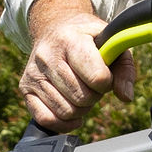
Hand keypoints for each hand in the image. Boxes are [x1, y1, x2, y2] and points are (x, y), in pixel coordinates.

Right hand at [19, 0, 125, 131]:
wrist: (55, 28)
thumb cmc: (88, 39)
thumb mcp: (111, 42)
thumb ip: (124, 69)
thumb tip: (125, 97)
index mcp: (70, 39)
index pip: (98, 78)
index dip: (107, 82)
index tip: (104, 74)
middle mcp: (47, 55)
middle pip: (82, 98)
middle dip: (94, 96)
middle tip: (90, 84)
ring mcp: (33, 72)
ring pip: (66, 111)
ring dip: (80, 109)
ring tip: (79, 91)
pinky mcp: (25, 87)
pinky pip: (45, 119)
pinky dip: (63, 123)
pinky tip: (71, 113)